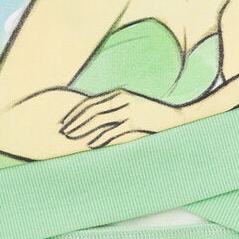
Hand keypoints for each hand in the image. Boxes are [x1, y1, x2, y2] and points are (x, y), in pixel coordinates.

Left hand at [60, 90, 185, 147]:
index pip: (90, 102)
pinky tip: (91, 145)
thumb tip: (94, 123)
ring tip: (72, 138)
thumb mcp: (130, 108)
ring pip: (99, 120)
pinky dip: (100, 138)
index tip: (64, 122)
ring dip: (83, 129)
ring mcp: (128, 110)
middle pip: (92, 110)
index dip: (75, 112)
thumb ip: (114, 111)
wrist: (175, 116)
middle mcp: (121, 99)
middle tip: (63, 132)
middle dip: (75, 122)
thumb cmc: (150, 114)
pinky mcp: (135, 121)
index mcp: (118, 94)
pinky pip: (113, 131)